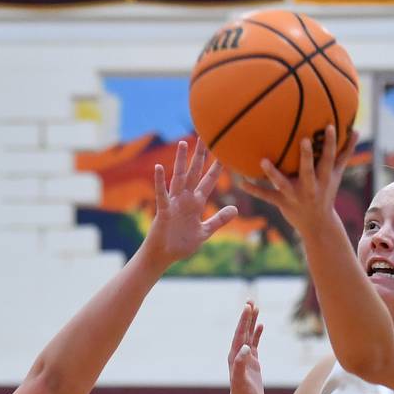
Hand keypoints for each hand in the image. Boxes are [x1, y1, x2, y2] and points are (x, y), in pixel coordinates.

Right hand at [142, 138, 237, 266]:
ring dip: (181, 161)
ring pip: (179, 178)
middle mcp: (185, 199)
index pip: (209, 181)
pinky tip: (159, 168)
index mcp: (196, 203)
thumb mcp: (205, 232)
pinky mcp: (164, 211)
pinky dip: (160, 182)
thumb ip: (218, 220)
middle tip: (205, 137)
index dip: (217, 168)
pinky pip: (162, 194)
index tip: (225, 153)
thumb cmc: (181, 244)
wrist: (164, 256)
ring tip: (184, 143)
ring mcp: (174, 203)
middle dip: (200, 156)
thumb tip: (235, 209)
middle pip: (194, 173)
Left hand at [227, 301, 263, 393]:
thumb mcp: (240, 380)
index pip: (240, 333)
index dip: (244, 320)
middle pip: (244, 330)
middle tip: (250, 300)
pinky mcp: (253, 362)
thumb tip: (245, 349)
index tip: (248, 306)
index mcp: (235, 355)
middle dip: (247, 316)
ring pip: (250, 335)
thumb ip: (241, 364)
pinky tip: (261, 326)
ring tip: (255, 307)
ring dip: (252, 322)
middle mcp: (239, 353)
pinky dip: (258, 334)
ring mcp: (246, 357)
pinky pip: (255, 343)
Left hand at [240, 126, 358, 232]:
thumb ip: (345, 153)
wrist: (317, 224)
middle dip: (306, 156)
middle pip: (308, 170)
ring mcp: (295, 195)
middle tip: (303, 140)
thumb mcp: (337, 175)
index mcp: (324, 178)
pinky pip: (266, 195)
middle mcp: (310, 187)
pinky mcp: (282, 203)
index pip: (329, 158)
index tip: (329, 127)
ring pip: (283, 184)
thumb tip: (356, 130)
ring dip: (273, 173)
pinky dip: (253, 189)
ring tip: (263, 161)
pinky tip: (240, 182)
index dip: (331, 143)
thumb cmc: (326, 193)